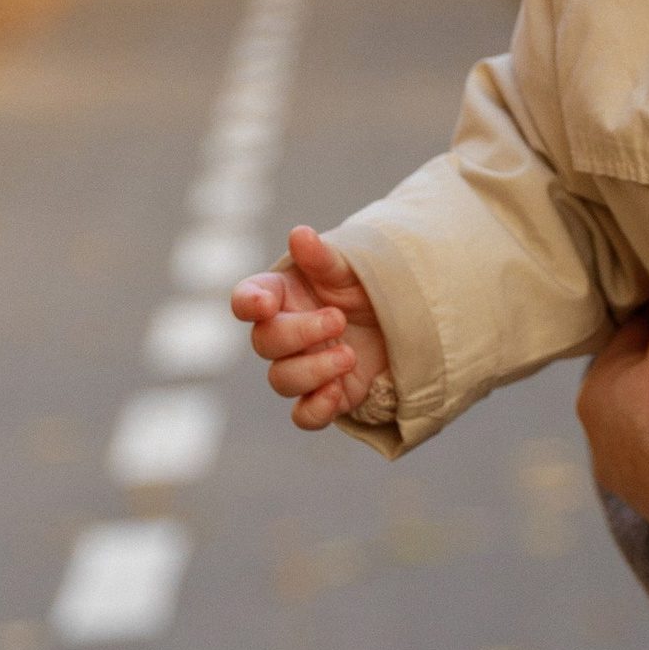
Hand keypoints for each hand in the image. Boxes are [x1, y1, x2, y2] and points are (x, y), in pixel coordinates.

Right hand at [231, 226, 392, 429]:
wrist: (402, 319)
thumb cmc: (363, 287)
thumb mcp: (348, 268)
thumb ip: (321, 257)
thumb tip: (299, 234)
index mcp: (280, 295)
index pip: (246, 299)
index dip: (248, 303)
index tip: (265, 304)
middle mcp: (283, 333)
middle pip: (265, 343)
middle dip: (299, 333)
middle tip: (338, 319)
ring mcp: (302, 367)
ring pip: (282, 380)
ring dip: (313, 370)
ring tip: (349, 355)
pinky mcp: (324, 396)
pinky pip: (304, 416)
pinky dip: (316, 409)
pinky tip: (337, 393)